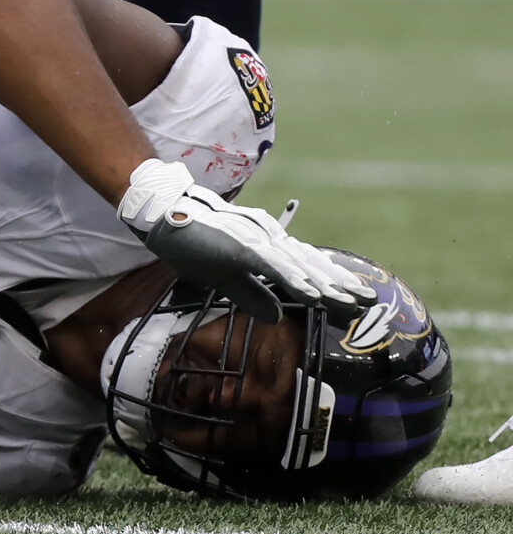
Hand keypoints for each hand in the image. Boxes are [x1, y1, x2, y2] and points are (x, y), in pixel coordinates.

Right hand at [117, 159, 375, 322]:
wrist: (164, 216)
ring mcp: (257, 241)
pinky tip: (315, 295)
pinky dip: (297, 281)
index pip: (305, 267)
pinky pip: (276, 267)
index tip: (354, 300)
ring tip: (351, 302)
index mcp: (265, 247)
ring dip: (327, 286)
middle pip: (311, 266)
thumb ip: (252, 295)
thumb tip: (277, 317)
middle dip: (340, 285)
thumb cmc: (192, 243)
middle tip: (369, 302)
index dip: (331, 283)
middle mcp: (269, 240)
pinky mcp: (243, 246)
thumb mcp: (225, 278)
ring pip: (300, 267)